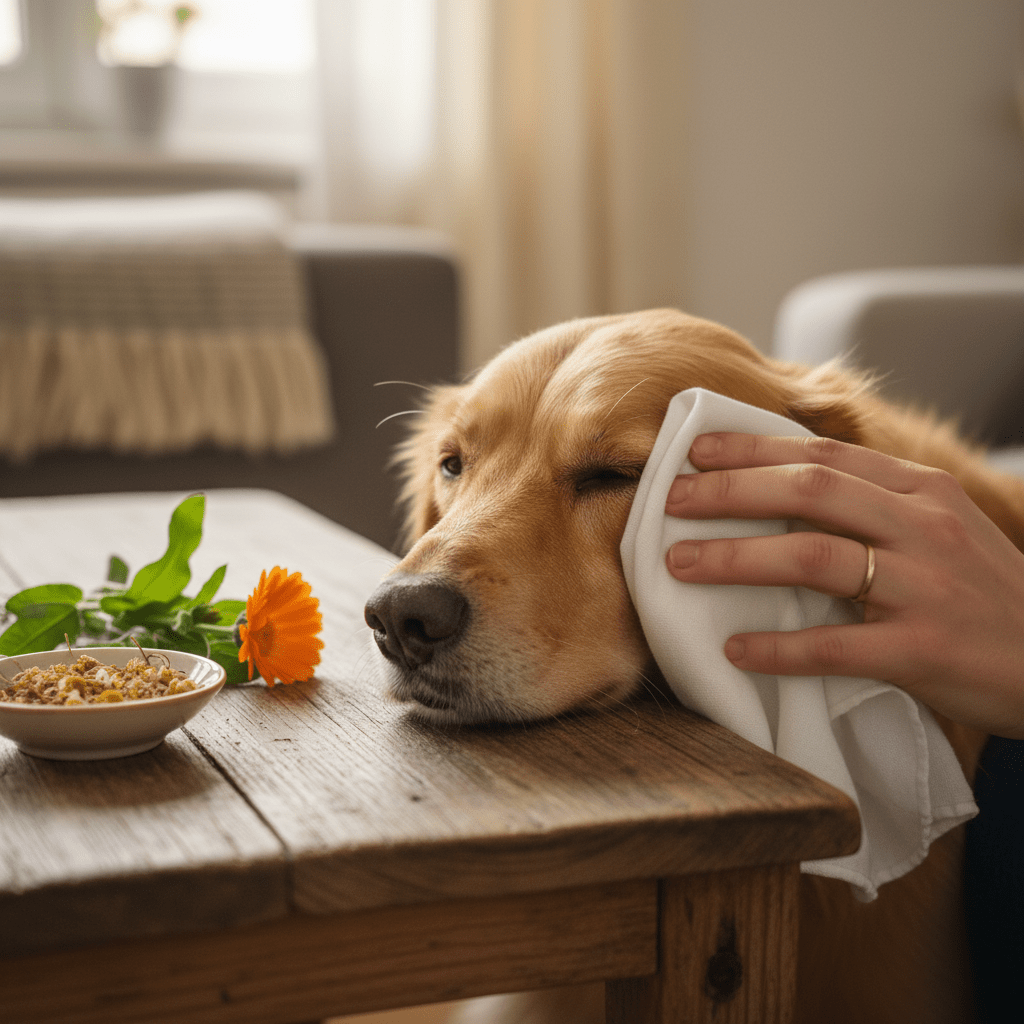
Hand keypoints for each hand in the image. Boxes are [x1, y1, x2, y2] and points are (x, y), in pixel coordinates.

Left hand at [663, 433, 1023, 738]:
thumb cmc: (985, 593)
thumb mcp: (940, 528)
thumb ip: (874, 506)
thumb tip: (783, 491)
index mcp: (921, 492)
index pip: (824, 455)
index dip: (753, 449)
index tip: (695, 450)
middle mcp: (922, 527)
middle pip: (808, 491)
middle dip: (729, 492)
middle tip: (669, 501)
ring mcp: (925, 586)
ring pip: (813, 558)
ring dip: (736, 560)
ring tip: (679, 564)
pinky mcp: (925, 649)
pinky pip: (837, 645)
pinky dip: (780, 647)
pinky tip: (736, 648)